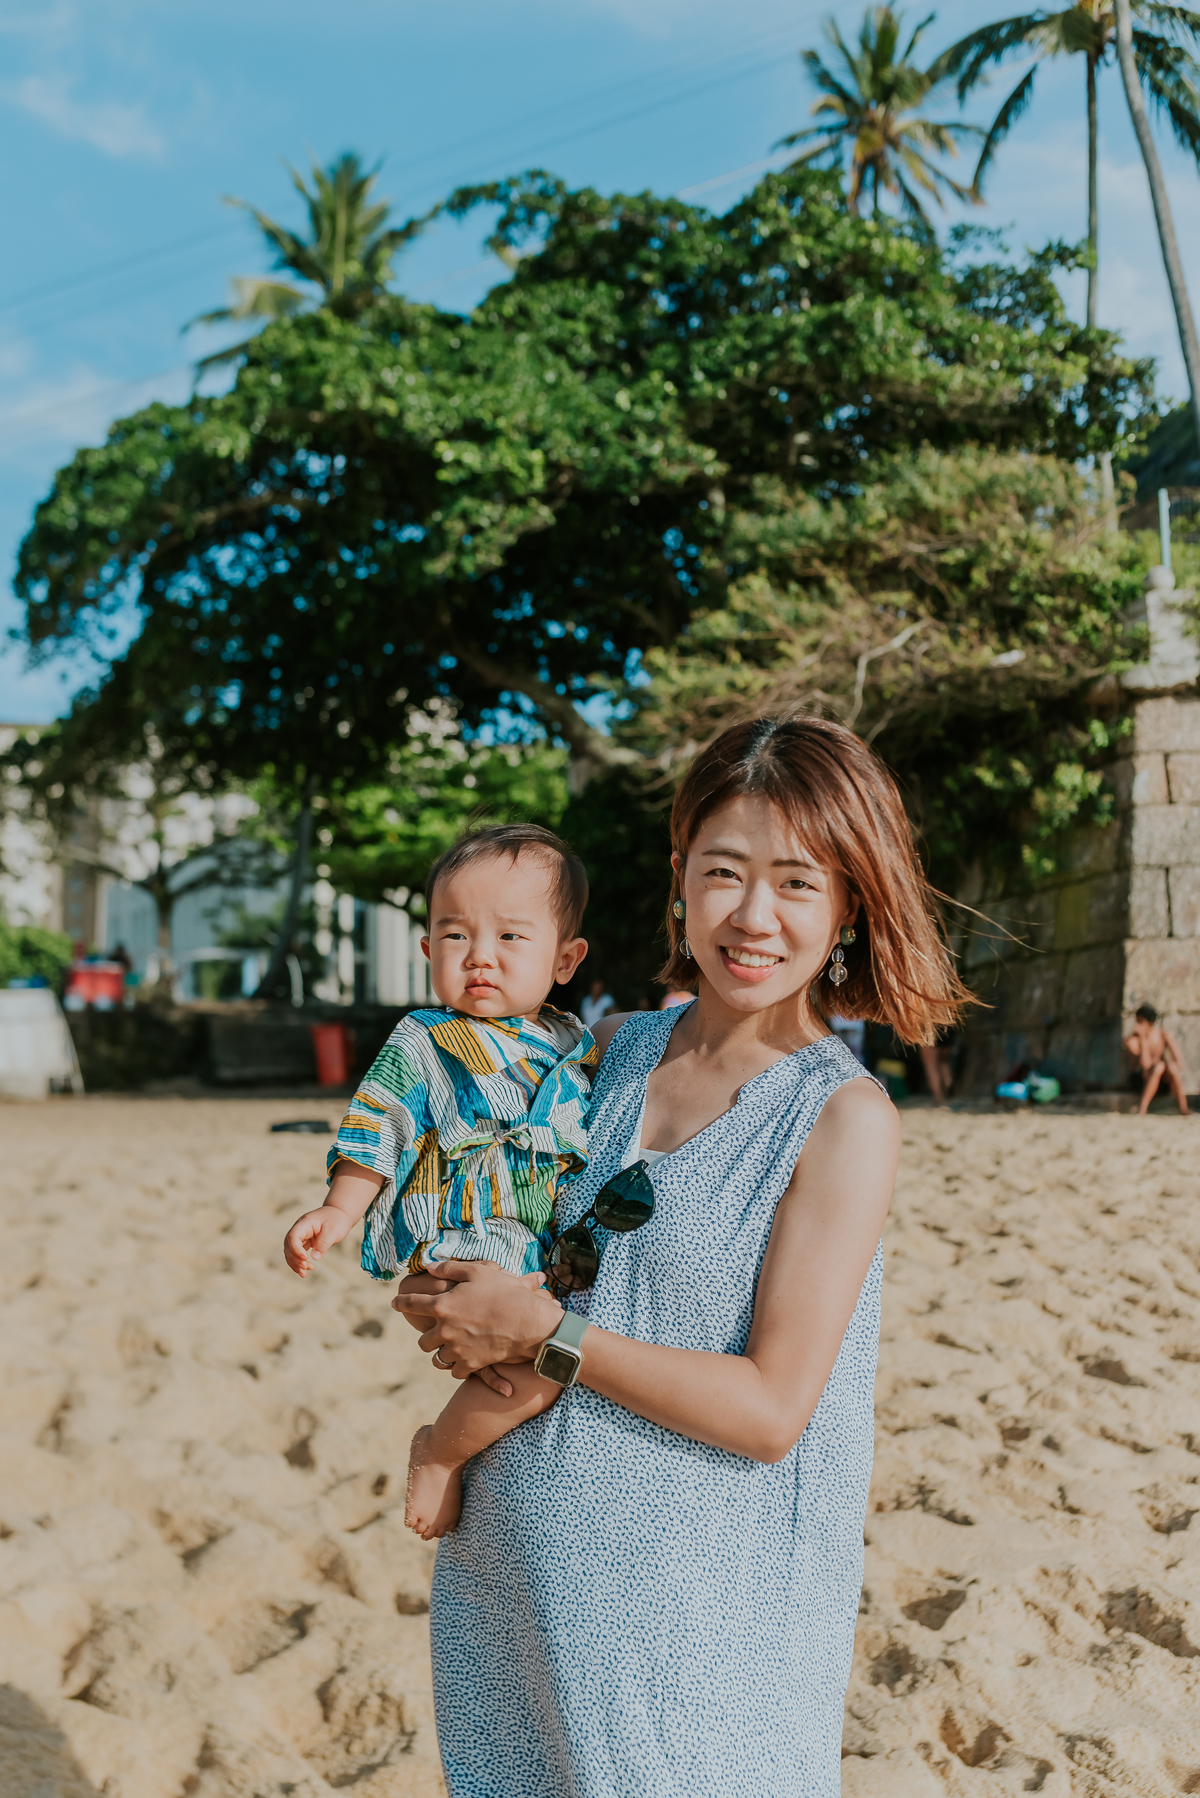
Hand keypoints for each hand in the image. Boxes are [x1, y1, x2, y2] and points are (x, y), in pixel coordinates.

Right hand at [284, 1205, 352, 1275]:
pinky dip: (299, 1262)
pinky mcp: (304, 1242)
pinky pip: (297, 1253)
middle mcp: (300, 1229)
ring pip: (290, 1251)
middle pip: (289, 1245)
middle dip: (294, 1259)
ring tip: (304, 1273)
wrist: (340, 1214)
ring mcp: (301, 1235)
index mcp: (305, 1222)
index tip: (306, 1258)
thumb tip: (314, 1258)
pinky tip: (305, 1270)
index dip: (296, 1249)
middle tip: (305, 1268)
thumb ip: (324, 1243)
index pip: (293, 1236)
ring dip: (295, 1263)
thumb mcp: (333, 1231)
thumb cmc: (337, 1220)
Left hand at [391, 1262, 562, 1377]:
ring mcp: (456, 1350)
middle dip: (426, 1335)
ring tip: (448, 1348)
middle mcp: (443, 1330)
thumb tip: (428, 1267)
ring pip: (436, 1358)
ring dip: (440, 1352)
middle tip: (434, 1331)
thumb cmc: (503, 1292)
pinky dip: (456, 1367)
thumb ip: (449, 1269)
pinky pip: (453, 1371)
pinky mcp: (470, 1365)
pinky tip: (462, 1359)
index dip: (400, 1302)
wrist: (526, 1322)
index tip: (394, 1302)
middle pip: (422, 1340)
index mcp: (441, 1305)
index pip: (411, 1304)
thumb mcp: (476, 1271)